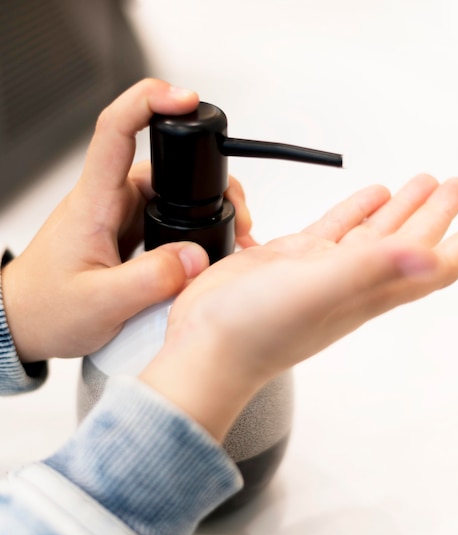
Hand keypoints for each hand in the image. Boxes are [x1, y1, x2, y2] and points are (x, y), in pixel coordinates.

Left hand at [1, 79, 254, 362]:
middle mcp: (110, 200)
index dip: (149, 102)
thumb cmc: (47, 307)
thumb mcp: (99, 303)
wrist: (27, 321)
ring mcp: (121, 215)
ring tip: (234, 235)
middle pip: (165, 165)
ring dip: (205, 207)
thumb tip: (196, 257)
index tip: (184, 99)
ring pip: (172, 193)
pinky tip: (212, 247)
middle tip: (239, 215)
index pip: (116, 130)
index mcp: (95, 203)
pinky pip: (169, 217)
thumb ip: (149, 281)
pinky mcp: (130, 232)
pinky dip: (194, 226)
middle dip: (208, 179)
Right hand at [139, 174, 457, 440]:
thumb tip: (432, 258)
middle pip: (409, 244)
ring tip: (423, 182)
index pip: (434, 266)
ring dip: (401, 209)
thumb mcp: (318, 293)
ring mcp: (322, 271)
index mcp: (368, 291)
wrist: (206, 346)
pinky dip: (355, 211)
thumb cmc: (256, 332)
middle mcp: (351, 282)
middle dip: (438, 215)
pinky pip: (335, 229)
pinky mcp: (291, 261)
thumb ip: (373, 270)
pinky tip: (368, 195)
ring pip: (374, 234)